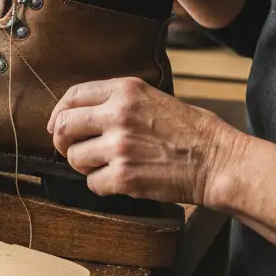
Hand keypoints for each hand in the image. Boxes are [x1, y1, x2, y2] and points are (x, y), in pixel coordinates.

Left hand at [48, 77, 247, 206]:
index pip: (73, 95)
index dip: (59, 113)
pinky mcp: (123, 176)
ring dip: (85, 165)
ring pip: (74, 157)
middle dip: (63, 141)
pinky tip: (120, 180)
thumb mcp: (153, 98)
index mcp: (126, 90)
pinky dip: (102, 185)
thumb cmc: (191, 132)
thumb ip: (118, 102)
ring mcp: (119, 146)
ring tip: (106, 165)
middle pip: (64, 126)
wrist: (218, 162)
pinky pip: (92, 183)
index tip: (57, 125)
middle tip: (73, 149)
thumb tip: (79, 114)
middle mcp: (118, 114)